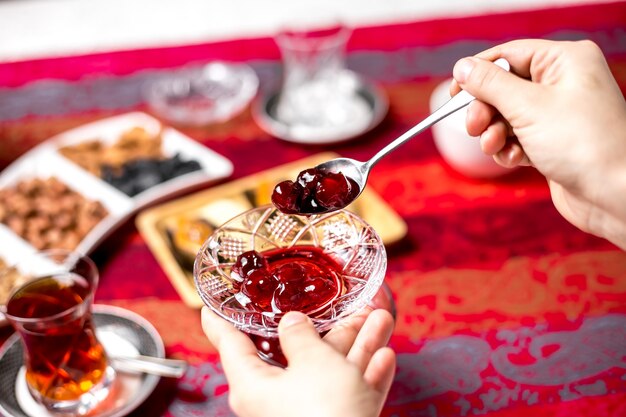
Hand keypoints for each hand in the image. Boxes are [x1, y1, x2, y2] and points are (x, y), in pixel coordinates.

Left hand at [202, 307, 395, 416]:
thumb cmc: (323, 412)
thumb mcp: (311, 360)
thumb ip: (300, 336)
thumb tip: (292, 322)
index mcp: (253, 385)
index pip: (230, 344)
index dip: (221, 321)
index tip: (213, 307)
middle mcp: (276, 401)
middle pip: (297, 354)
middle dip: (327, 328)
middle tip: (337, 305)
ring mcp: (307, 413)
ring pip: (331, 371)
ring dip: (358, 345)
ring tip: (380, 318)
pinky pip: (350, 394)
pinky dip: (367, 376)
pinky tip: (385, 358)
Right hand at [450, 39, 625, 248]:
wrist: (614, 195)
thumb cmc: (583, 145)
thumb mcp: (528, 107)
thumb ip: (490, 85)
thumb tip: (462, 67)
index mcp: (566, 61)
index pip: (509, 55)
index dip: (478, 73)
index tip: (455, 93)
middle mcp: (563, 83)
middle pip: (504, 87)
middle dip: (485, 110)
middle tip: (474, 126)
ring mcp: (558, 114)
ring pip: (506, 116)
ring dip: (494, 133)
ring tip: (497, 146)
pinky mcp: (552, 141)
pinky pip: (517, 137)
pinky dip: (509, 149)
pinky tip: (517, 159)